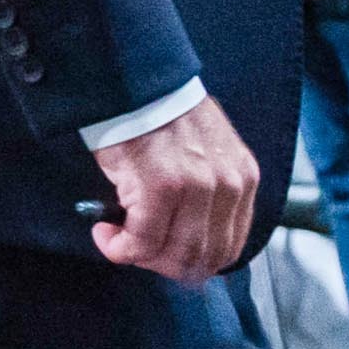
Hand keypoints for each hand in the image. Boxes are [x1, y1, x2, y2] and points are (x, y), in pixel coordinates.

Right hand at [87, 94, 258, 284]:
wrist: (133, 83)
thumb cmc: (161, 114)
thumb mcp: (207, 151)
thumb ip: (210, 192)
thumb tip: (186, 234)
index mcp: (243, 179)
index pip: (229, 247)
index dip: (194, 261)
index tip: (166, 254)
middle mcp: (228, 187)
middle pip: (203, 258)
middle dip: (166, 265)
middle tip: (138, 251)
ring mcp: (196, 189)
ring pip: (174, 255)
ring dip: (142, 257)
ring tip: (119, 239)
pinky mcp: (159, 189)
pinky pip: (141, 241)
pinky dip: (119, 248)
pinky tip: (105, 234)